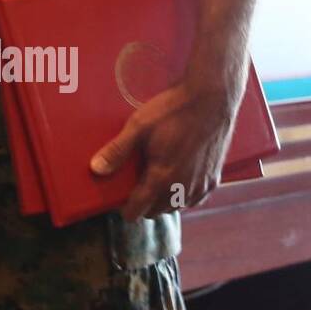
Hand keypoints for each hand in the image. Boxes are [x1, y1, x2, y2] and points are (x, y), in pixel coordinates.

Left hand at [90, 67, 243, 220]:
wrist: (212, 99)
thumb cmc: (173, 110)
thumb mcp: (138, 126)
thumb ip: (117, 150)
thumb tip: (95, 169)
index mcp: (163, 177)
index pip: (141, 208)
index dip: (127, 211)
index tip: (120, 208)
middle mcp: (184, 186)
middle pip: (159, 210)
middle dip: (145, 205)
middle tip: (134, 190)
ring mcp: (202, 183)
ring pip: (178, 206)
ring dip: (164, 202)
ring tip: (153, 185)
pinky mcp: (215, 176)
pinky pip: (196, 198)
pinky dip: (184, 196)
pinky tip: (177, 182)